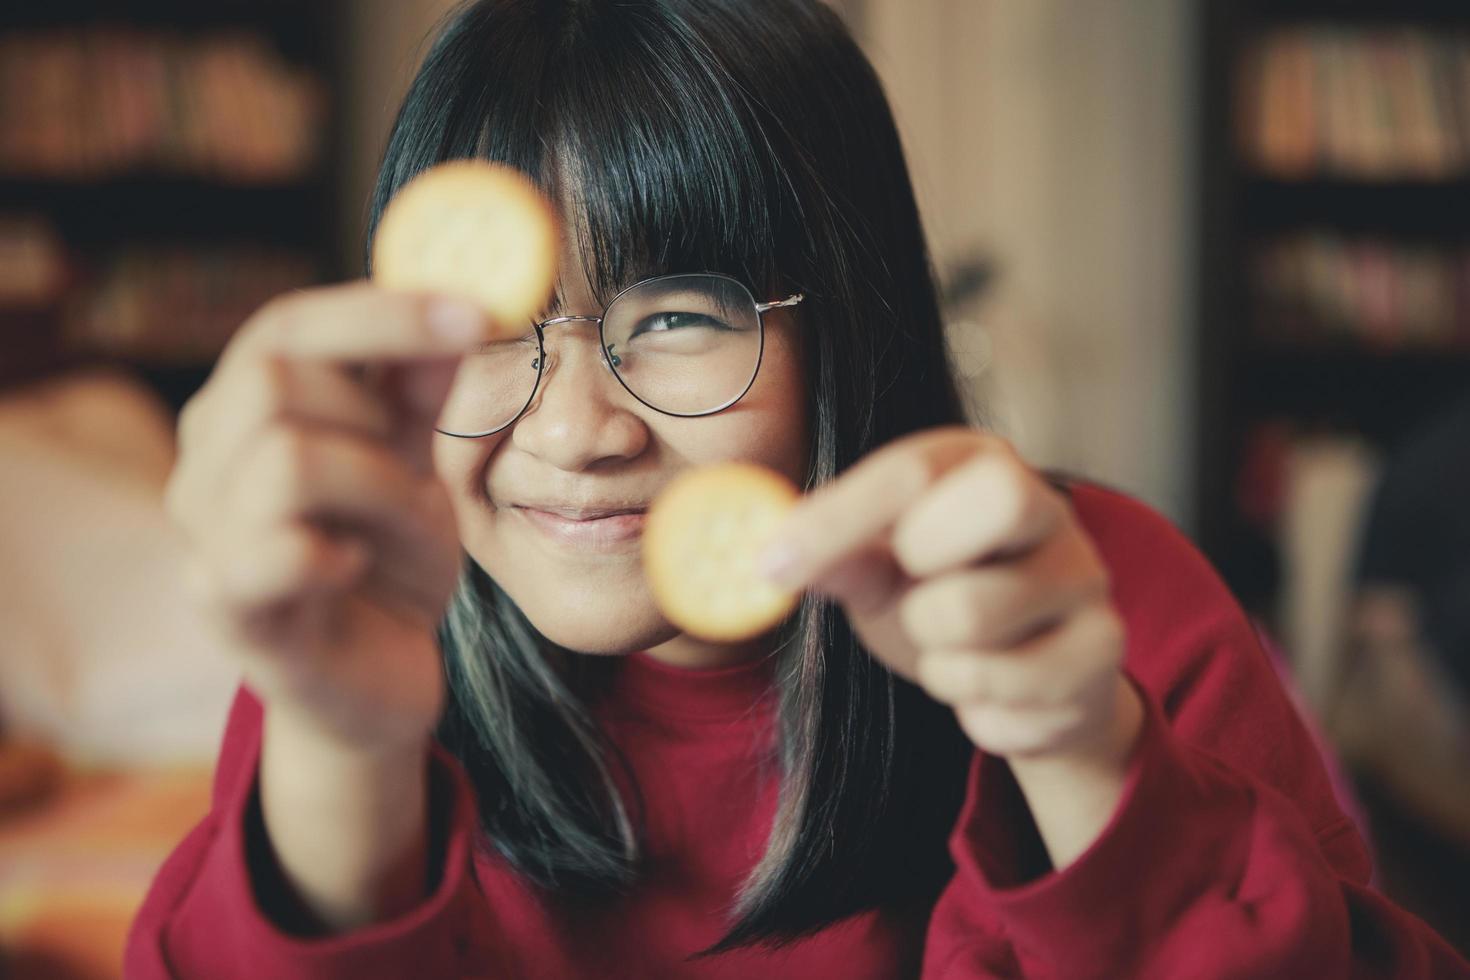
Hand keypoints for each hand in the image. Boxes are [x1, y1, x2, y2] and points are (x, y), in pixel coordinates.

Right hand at [166, 281, 489, 752]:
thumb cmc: (387, 560)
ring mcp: (206, 539)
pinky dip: (338, 553)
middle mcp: (205, 465)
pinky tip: (358, 568)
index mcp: (244, 412)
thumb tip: (460, 303)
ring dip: (381, 489)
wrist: (378, 679)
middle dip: (376, 415)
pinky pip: (277, 554)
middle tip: (414, 466)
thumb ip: (423, 391)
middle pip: (273, 379)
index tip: (482, 312)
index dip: (382, 310)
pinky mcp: (230, 612)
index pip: (288, 326)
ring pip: (285, 460)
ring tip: (408, 529)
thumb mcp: (417, 463)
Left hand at [764, 427, 1140, 765]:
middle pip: (991, 503)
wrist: (1034, 681)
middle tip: (911, 596)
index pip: (911, 472)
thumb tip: (778, 554)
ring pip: (971, 621)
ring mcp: (1084, 578)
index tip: (773, 564)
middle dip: (922, 567)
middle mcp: (1048, 509)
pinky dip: (973, 708)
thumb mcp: (882, 572)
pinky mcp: (1103, 651)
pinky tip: (990, 690)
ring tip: (949, 650)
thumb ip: (842, 559)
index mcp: (981, 464)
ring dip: (933, 656)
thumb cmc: (944, 600)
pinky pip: (1002, 696)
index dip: (835, 519)